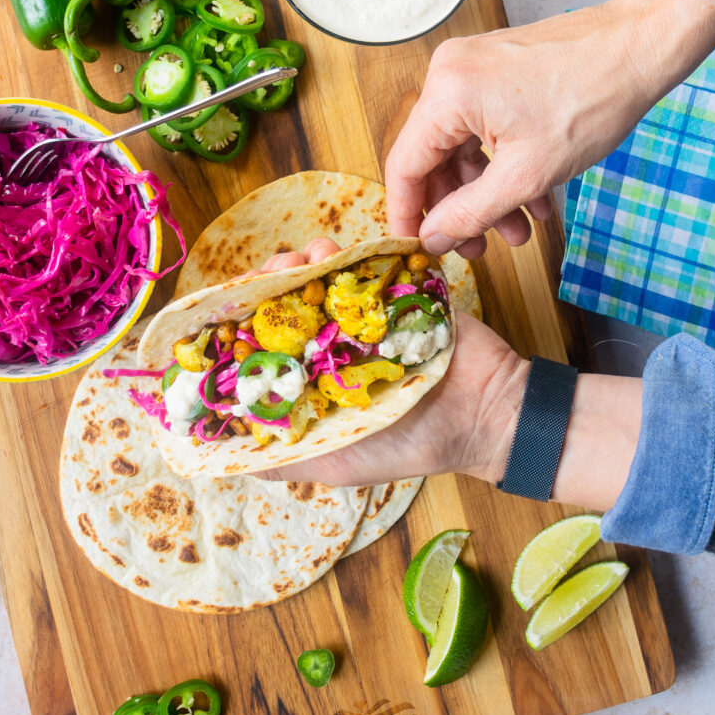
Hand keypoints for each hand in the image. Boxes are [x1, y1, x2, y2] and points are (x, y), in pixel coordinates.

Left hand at [252, 238, 526, 486]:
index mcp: (315, 379)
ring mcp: (363, 315)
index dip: (241, 326)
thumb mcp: (341, 462)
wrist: (488, 413)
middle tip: (268, 277)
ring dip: (302, 262)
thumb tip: (230, 460)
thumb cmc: (413, 446)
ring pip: (319, 277)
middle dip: (269, 285)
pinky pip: (364, 264)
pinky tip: (332, 252)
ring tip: (301, 260)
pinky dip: (345, 253)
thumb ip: (291, 457)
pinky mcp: (396, 291)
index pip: (265, 348)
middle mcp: (333, 344)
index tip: (226, 313)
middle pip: (286, 304)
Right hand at [385, 0, 714, 257]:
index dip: (407, 214)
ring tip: (517, 229)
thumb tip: (433, 237)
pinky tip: (531, 197)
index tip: (416, 246)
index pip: (405, 166)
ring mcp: (471, 68)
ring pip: (462, 147)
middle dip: (458, 208)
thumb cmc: (593, 96)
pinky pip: (482, 128)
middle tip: (476, 247)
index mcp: (447, 93)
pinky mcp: (494, 70)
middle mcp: (450, 74)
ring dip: (486, 193)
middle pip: (433, 158)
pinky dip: (501, 165)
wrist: (640, 46)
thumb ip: (470, 212)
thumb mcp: (527, 174)